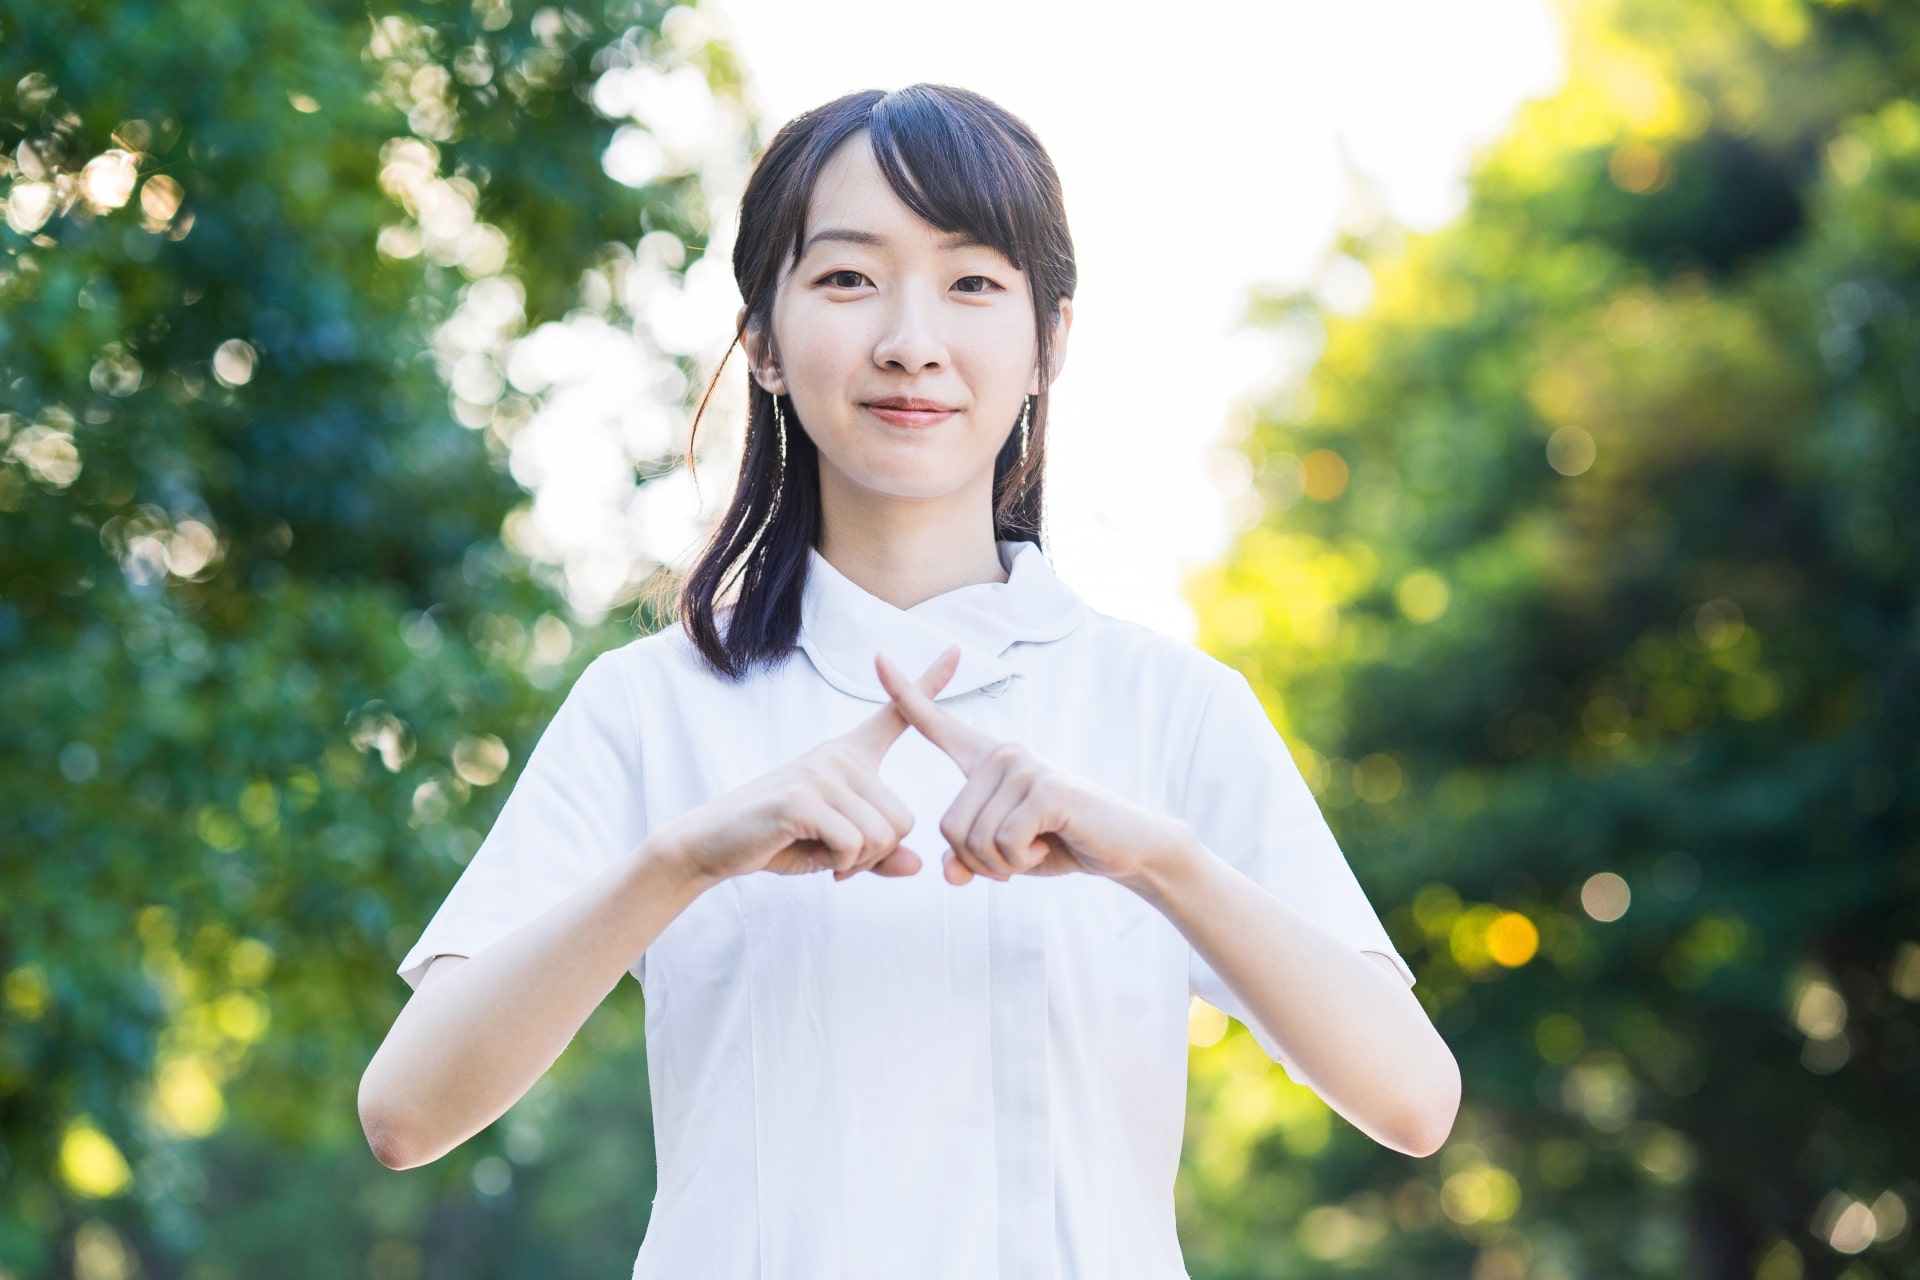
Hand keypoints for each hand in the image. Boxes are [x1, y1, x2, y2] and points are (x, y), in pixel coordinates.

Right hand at [650, 648, 961, 885]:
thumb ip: (876, 854)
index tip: (957, 650)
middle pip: (903, 820)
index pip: (896, 714)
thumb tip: (917, 864)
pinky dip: (841, 865)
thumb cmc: (777, 840)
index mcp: (849, 756)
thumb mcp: (835, 848)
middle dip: (877, 853)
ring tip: (822, 852)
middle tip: (838, 854)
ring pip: (883, 835)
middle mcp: (839, 756)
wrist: (713, 842)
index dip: (929, 684)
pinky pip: (855, 845)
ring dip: (857, 862)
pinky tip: (813, 855)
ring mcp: (821, 773)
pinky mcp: (803, 798)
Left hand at [873, 646, 1192, 886]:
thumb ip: (969, 860)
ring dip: (1003, 864)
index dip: (904, 693)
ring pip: (974, 840)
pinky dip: (1022, 860)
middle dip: (980, 861)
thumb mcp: (1006, 857)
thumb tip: (948, 872)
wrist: (1126, 849)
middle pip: (949, 827)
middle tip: (1020, 855)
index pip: (935, 723)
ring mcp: (1024, 766)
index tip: (877, 657)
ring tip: (1038, 847)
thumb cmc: (1062, 845)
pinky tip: (1049, 846)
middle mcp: (1002, 753)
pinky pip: (1005, 842)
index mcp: (986, 760)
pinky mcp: (1045, 788)